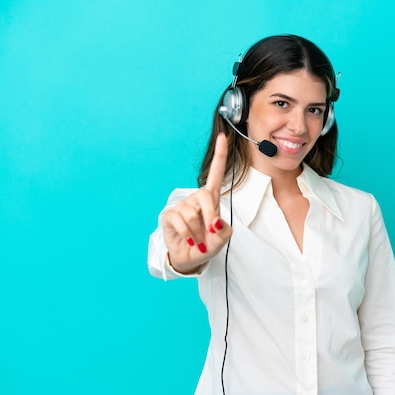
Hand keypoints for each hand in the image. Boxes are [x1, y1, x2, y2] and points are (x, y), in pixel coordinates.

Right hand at [161, 133, 232, 273]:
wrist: (190, 258)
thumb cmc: (207, 244)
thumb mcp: (221, 240)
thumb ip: (224, 231)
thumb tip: (216, 222)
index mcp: (211, 200)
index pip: (216, 174)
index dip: (220, 155)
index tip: (224, 137)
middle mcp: (196, 199)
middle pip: (205, 196)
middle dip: (210, 215)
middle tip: (210, 233)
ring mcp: (182, 206)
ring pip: (192, 214)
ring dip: (197, 232)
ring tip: (197, 239)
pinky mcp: (170, 215)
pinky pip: (180, 221)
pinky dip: (187, 234)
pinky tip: (189, 239)